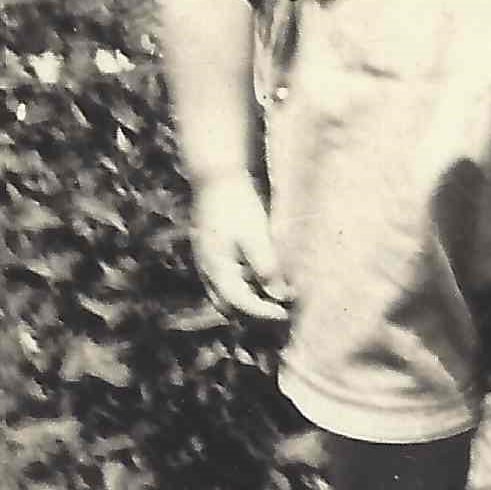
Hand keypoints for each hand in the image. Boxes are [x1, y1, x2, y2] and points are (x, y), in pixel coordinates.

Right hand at [191, 171, 290, 323]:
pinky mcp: (209, 250)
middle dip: (252, 311)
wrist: (216, 176)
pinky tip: (257, 275)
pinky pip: (223, 278)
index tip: (285, 313)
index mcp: (217, 269)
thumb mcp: (255, 235)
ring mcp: (205, 261)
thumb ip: (265, 266)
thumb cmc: (237, 204)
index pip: (240, 304)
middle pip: (228, 305)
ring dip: (246, 298)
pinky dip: (240, 284)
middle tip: (279, 308)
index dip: (264, 312)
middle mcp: (207, 270)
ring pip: (223, 293)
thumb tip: (278, 295)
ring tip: (272, 293)